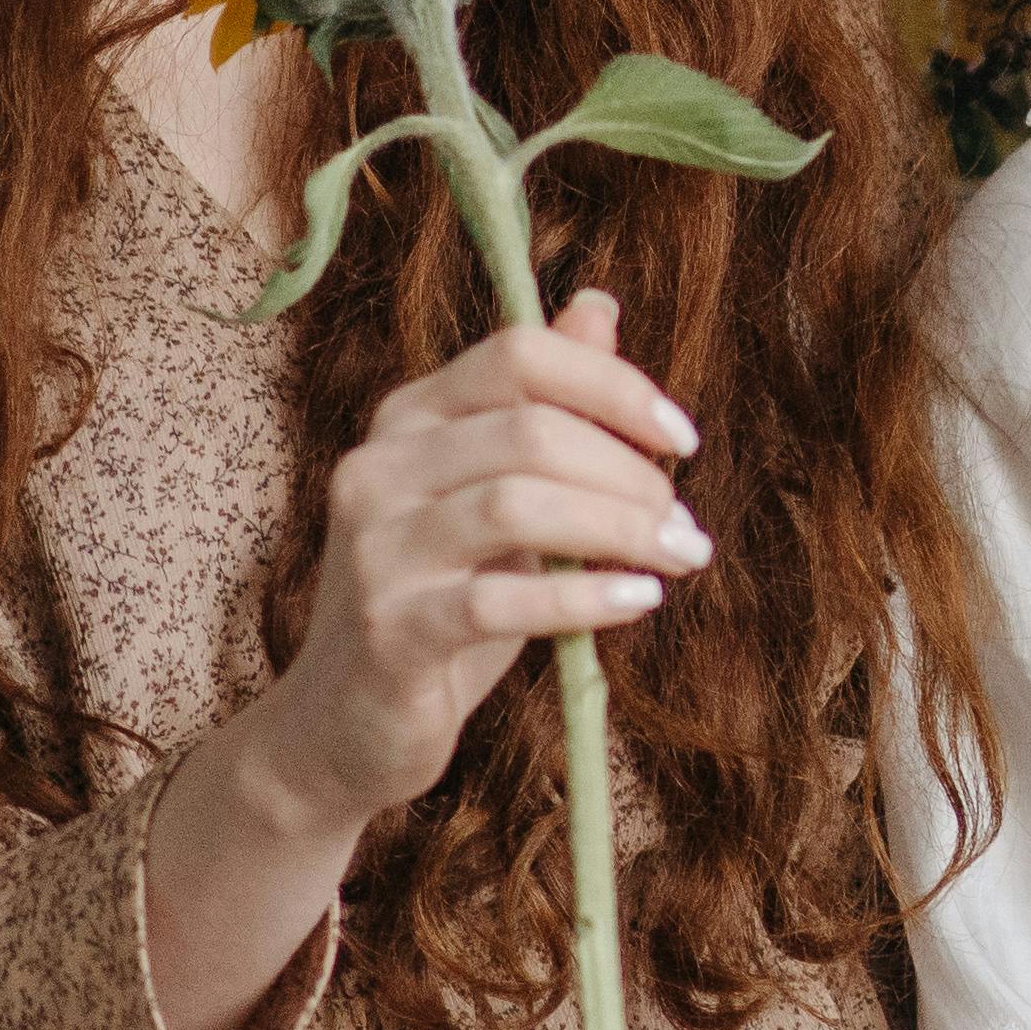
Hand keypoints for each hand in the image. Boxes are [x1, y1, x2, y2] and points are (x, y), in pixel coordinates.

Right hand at [233, 286, 707, 833]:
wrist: (346, 724)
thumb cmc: (444, 600)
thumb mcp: (497, 495)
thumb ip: (543, 405)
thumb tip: (598, 305)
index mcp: (410, 418)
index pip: (520, 354)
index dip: (615, 386)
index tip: (683, 439)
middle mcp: (378, 466)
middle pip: (530, 429)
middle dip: (629, 473)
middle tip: (685, 526)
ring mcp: (375, 548)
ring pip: (517, 504)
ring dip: (621, 529)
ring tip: (678, 558)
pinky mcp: (388, 629)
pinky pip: (500, 599)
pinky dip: (585, 597)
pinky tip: (639, 601)